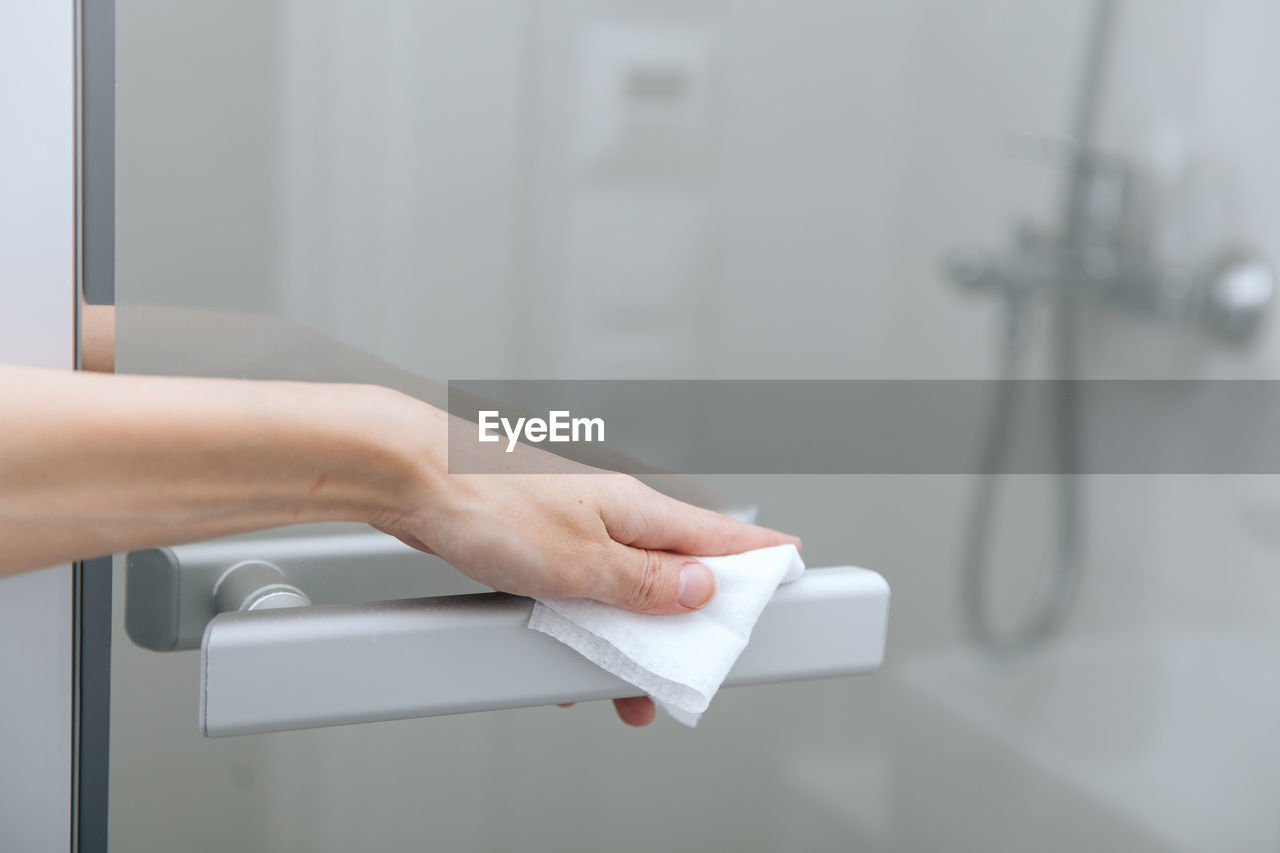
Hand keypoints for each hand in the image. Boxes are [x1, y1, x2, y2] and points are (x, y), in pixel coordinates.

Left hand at [371, 405, 800, 724]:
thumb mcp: (580, 560)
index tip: (793, 567)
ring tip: (629, 681)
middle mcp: (612, 511)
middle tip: (700, 662)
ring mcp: (576, 523)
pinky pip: (584, 584)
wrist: (412, 475)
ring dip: (632, 630)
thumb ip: (644, 582)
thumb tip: (700, 591)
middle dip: (688, 620)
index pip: (718, 536)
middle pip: (674, 568)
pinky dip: (589, 618)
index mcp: (637, 508)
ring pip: (625, 582)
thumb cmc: (487, 499)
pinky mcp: (541, 538)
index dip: (759, 556)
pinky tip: (574, 645)